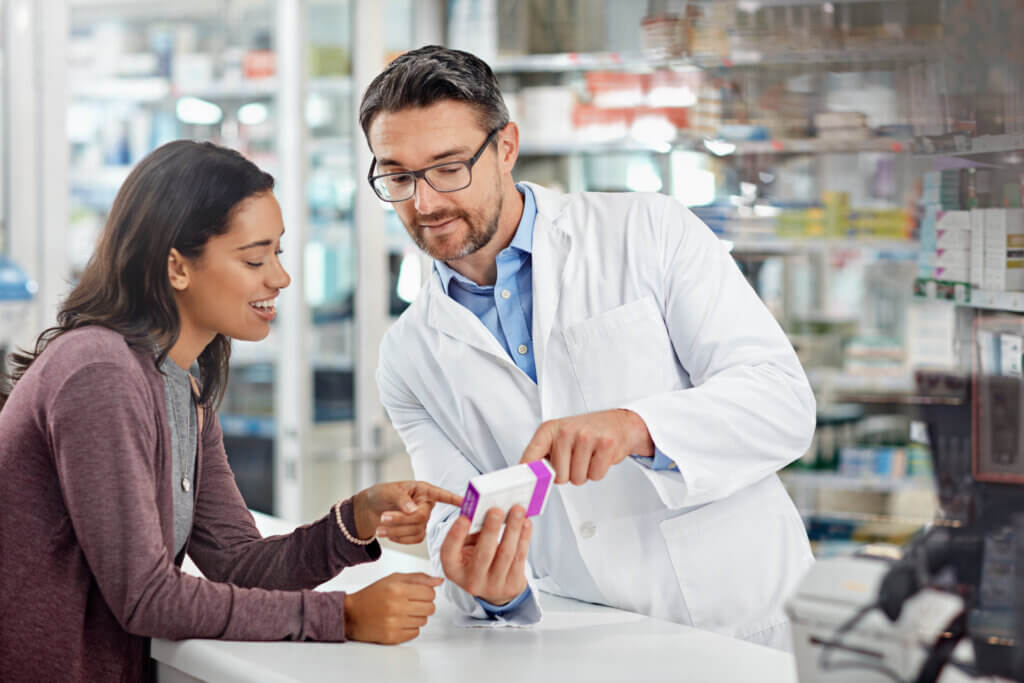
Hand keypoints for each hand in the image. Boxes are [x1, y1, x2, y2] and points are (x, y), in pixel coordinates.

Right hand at [344, 572, 442, 643]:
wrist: (352, 614)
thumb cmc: (372, 595)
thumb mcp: (393, 579)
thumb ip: (418, 578)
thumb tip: (438, 580)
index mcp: (397, 589)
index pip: (430, 593)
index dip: (427, 592)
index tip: (419, 593)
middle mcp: (396, 607)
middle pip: (430, 608)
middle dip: (424, 604)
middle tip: (412, 603)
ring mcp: (394, 624)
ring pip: (424, 621)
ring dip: (417, 616)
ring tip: (403, 612)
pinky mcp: (393, 637)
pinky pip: (415, 633)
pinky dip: (410, 628)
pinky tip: (399, 622)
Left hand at [353, 481, 461, 543]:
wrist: (369, 510)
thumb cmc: (381, 495)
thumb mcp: (389, 492)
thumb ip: (402, 499)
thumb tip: (413, 510)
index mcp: (423, 490)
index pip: (442, 495)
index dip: (454, 499)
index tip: (466, 502)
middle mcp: (426, 505)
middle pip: (421, 517)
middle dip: (401, 520)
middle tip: (383, 517)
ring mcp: (423, 520)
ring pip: (416, 530)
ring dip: (396, 530)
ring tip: (380, 527)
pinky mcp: (417, 533)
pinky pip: (414, 540)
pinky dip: (399, 538)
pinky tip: (388, 533)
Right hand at [440, 505, 531, 605]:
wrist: (493, 585)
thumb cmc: (476, 557)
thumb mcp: (466, 547)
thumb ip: (471, 531)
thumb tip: (487, 513)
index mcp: (453, 569)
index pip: (449, 552)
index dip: (456, 535)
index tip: (464, 517)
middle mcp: (471, 581)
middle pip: (483, 554)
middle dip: (491, 530)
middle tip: (497, 510)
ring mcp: (493, 586)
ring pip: (506, 554)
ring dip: (513, 529)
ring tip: (518, 510)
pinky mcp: (512, 585)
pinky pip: (520, 557)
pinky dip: (524, 537)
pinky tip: (526, 523)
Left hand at [519, 409, 653, 484]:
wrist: (618, 423)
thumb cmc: (586, 433)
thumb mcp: (559, 437)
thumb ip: (543, 455)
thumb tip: (531, 479)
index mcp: (549, 429)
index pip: (531, 457)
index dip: (530, 476)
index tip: (528, 486)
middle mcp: (566, 431)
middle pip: (558, 476)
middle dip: (568, 475)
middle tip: (576, 460)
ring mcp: (586, 437)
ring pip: (577, 478)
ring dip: (584, 474)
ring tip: (588, 457)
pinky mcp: (605, 445)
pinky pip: (595, 475)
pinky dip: (598, 472)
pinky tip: (599, 457)